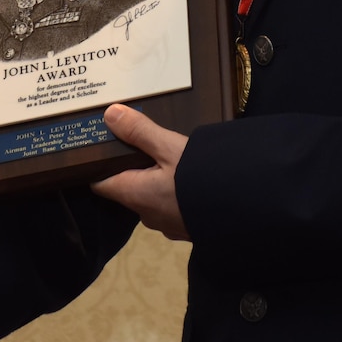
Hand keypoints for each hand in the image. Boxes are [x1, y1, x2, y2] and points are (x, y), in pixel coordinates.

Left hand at [91, 104, 189, 240]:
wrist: (243, 210)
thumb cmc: (200, 179)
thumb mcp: (170, 148)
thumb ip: (140, 131)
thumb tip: (109, 114)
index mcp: (134, 194)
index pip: (100, 183)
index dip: (98, 166)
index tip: (102, 147)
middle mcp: (146, 214)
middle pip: (128, 188)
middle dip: (132, 169)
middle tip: (142, 143)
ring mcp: (167, 224)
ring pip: (152, 198)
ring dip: (156, 181)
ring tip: (167, 158)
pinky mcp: (186, 227)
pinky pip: (172, 206)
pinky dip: (174, 193)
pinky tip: (188, 179)